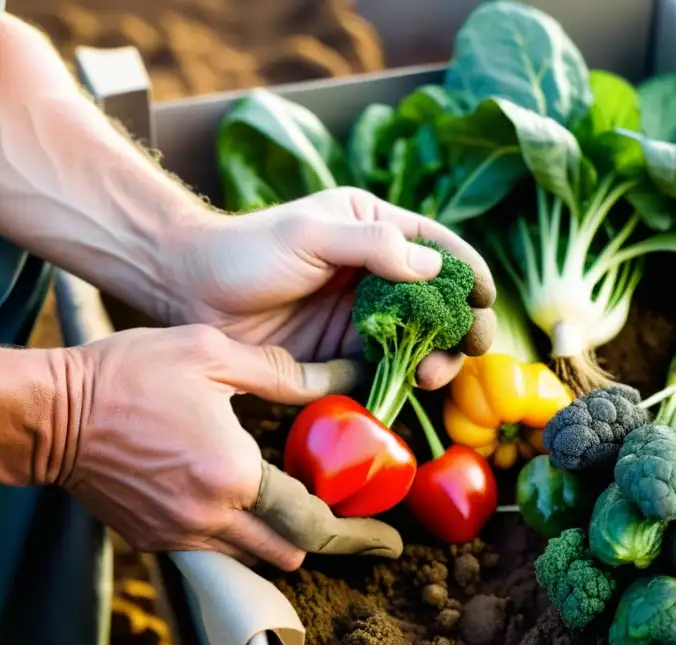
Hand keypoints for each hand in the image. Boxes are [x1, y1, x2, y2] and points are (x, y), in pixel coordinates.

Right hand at [56, 324, 400, 568]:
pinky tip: (242, 496)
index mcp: (233, 474)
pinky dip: (239, 532)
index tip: (391, 540)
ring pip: (253, 556)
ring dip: (281, 537)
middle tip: (356, 521)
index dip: (360, 535)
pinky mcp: (151, 538)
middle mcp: (209, 517)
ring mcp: (177, 534)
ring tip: (301, 503)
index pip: (313, 522)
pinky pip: (214, 548)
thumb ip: (281, 373)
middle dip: (327, 540)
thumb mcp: (211, 354)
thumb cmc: (129, 373)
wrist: (46, 414)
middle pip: (290, 552)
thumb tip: (340, 381)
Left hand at [168, 187, 496, 389]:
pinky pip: (386, 367)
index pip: (439, 247)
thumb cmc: (248, 249)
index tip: (484, 298)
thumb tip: (435, 269)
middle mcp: (378, 272)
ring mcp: (363, 315)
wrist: (191, 290)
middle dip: (461, 324)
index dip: (468, 272)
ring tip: (432, 373)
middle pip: (439, 301)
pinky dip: (403, 378)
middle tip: (470, 346)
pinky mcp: (344, 353)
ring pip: (420, 339)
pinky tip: (409, 385)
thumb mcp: (310, 234)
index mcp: (376, 228)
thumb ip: (372, 246)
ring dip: (436, 356)